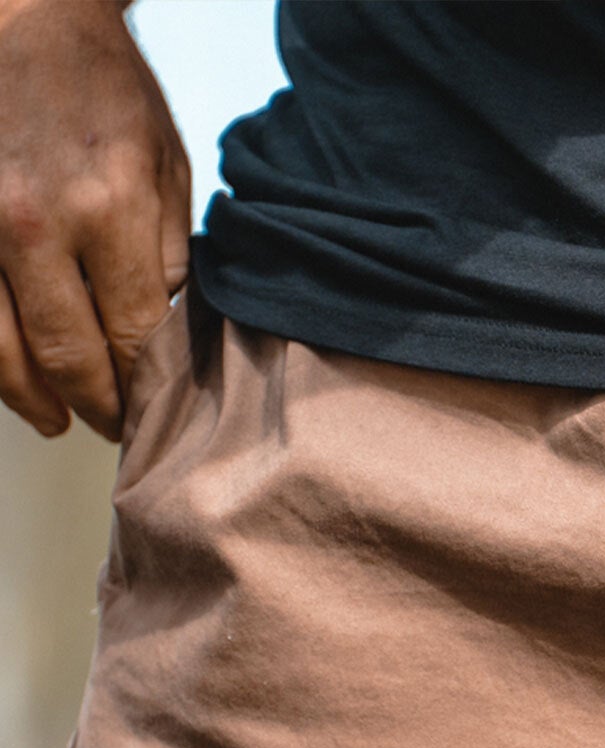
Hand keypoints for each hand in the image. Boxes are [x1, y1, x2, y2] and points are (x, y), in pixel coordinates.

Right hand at [0, 0, 190, 440]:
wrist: (21, 13)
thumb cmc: (99, 86)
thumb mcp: (165, 163)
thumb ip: (168, 252)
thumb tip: (168, 331)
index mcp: (110, 206)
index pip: (135, 333)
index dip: (145, 385)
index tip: (152, 409)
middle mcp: (34, 220)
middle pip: (66, 353)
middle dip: (93, 405)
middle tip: (110, 429)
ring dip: (28, 397)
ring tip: (54, 419)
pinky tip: (6, 371)